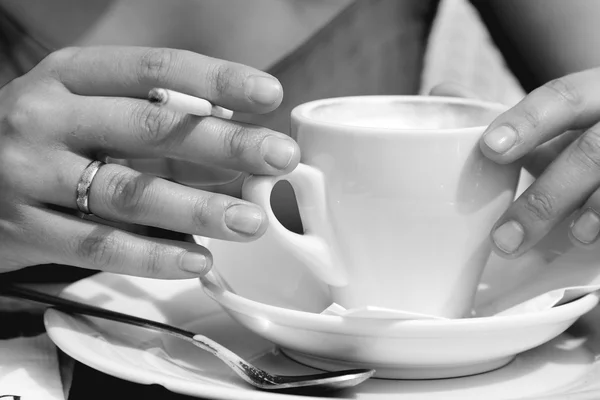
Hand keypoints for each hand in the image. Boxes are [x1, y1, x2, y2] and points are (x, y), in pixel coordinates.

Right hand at [0, 46, 299, 277]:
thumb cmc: (40, 136)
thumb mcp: (85, 107)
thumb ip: (153, 118)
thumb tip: (233, 135)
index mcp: (70, 76)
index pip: (154, 68)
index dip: (216, 78)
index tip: (269, 94)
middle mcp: (47, 117)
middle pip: (150, 127)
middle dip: (223, 143)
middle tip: (279, 157)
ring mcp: (30, 174)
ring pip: (128, 192)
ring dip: (197, 208)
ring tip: (249, 221)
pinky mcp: (24, 228)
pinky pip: (98, 246)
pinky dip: (151, 256)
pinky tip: (195, 259)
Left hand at [429, 81, 585, 258]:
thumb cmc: (589, 133)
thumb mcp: (557, 120)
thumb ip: (507, 114)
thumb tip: (441, 91)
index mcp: (595, 94)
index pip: (563, 98)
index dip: (528, 122)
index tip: (490, 150)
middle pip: (591, 153)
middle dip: (545, 199)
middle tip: (502, 240)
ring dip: (591, 217)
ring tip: (569, 241)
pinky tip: (593, 243)